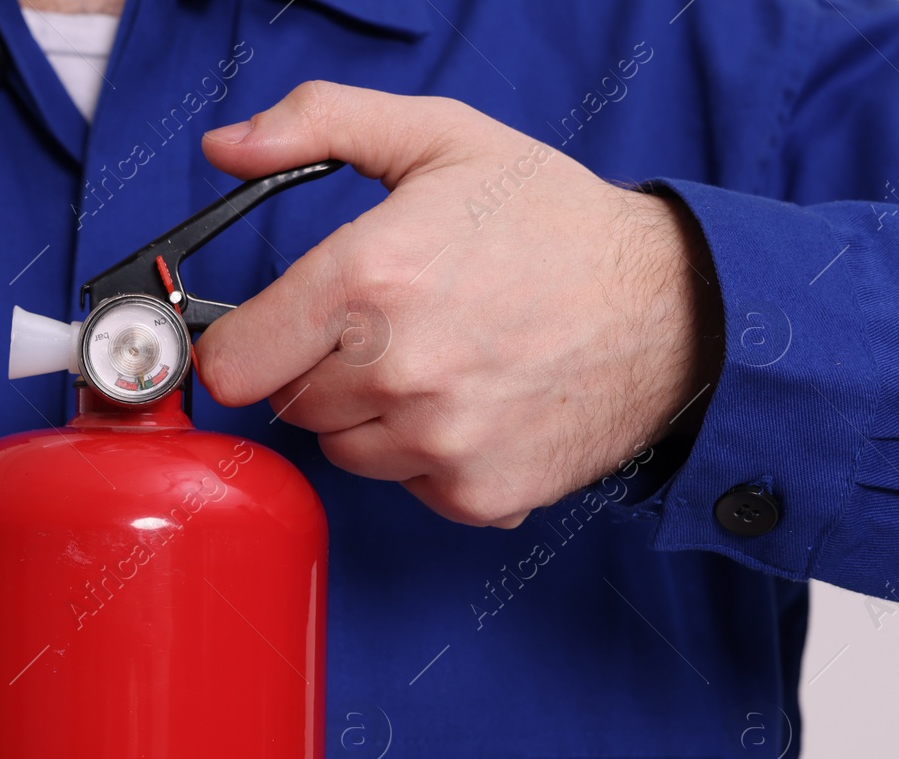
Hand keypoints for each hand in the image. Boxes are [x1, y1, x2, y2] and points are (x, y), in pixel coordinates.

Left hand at [195, 82, 720, 527]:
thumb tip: (225, 146)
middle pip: (287, 402)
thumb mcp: (438, 138)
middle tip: (389, 325)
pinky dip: (424, 456)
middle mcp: (396, 371)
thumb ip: (318, 125)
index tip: (266, 332)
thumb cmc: (552, 223)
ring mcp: (437, 442)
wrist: (673, 308)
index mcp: (368, 279)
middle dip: (318, 365)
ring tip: (437, 361)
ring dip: (367, 416)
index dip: (242, 343)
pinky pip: (403, 484)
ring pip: (341, 449)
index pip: (232, 362)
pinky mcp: (473, 493)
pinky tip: (472, 404)